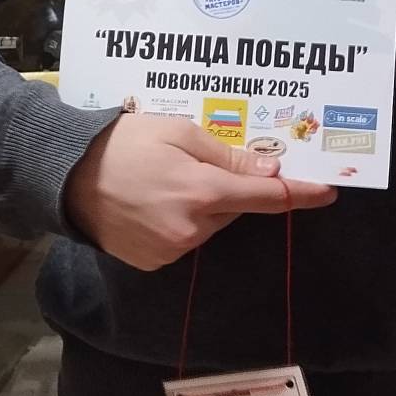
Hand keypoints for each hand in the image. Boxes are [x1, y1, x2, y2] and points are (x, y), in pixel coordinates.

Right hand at [64, 111, 336, 270]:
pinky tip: (152, 201)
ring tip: (164, 177)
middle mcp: (193, 230)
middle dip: (226, 187)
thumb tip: (270, 168)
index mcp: (203, 193)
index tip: (329, 191)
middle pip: (233, 209)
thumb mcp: (180, 133)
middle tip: (196, 162)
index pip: (266, 196)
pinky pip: (183, 239)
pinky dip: (179, 221)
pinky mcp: (153, 262)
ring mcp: (172, 250)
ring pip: (208, 225)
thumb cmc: (125, 143)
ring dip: (201, 204)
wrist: (66, 176)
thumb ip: (228, 155)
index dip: (300, 193)